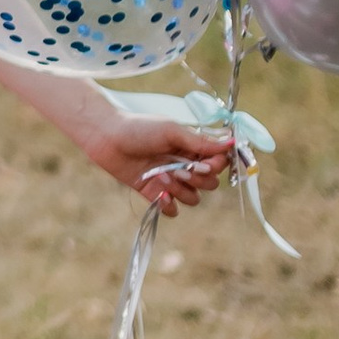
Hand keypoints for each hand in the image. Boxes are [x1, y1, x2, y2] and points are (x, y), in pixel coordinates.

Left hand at [81, 117, 234, 210]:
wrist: (107, 138)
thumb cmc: (139, 128)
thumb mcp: (172, 132)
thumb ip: (201, 142)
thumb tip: (231, 143)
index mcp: (192, 148)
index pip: (219, 163)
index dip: (215, 167)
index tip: (204, 164)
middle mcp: (185, 165)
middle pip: (210, 184)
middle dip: (197, 179)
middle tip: (178, 169)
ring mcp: (171, 180)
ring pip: (193, 198)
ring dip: (180, 190)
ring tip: (161, 176)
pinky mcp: (155, 193)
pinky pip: (172, 210)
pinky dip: (168, 205)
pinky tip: (158, 193)